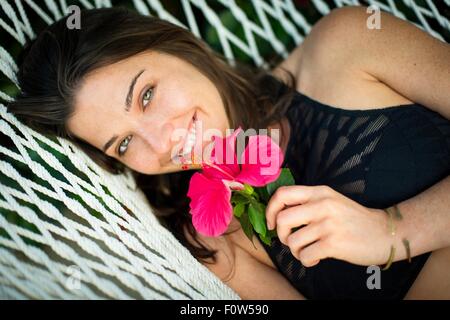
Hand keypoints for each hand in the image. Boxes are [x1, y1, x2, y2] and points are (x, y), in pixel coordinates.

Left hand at [265, 185, 394, 266]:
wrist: (384, 233)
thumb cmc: (353, 220)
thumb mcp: (330, 201)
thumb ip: (308, 203)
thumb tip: (278, 215)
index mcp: (319, 192)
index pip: (282, 194)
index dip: (270, 210)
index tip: (271, 223)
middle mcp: (322, 205)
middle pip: (282, 220)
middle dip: (281, 235)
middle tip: (292, 240)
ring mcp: (328, 224)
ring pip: (292, 241)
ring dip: (295, 251)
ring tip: (307, 251)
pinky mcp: (334, 243)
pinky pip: (305, 255)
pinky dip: (306, 261)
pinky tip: (316, 258)